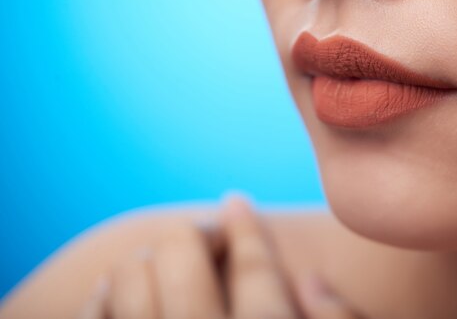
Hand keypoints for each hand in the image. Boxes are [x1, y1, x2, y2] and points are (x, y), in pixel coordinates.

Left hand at [77, 196, 362, 318]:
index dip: (245, 226)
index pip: (255, 269)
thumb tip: (311, 279)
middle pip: (181, 255)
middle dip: (191, 235)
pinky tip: (115, 295)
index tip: (236, 201)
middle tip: (202, 237)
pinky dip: (100, 299)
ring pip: (128, 281)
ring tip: (158, 264)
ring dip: (143, 263)